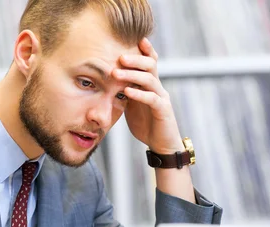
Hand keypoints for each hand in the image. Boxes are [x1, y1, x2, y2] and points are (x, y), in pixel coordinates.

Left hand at [112, 38, 183, 153]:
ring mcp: (162, 98)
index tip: (133, 39)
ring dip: (132, 75)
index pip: (149, 62)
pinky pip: (152, 99)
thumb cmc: (146, 124)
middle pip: (150, 65)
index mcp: (150, 85)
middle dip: (135, 59)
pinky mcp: (163, 110)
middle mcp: (158, 87)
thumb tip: (106, 82)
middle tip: (119, 57)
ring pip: (150, 79)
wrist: (161, 144)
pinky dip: (139, 94)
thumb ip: (124, 92)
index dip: (144, 50)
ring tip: (116, 73)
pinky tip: (128, 91)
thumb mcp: (131, 105)